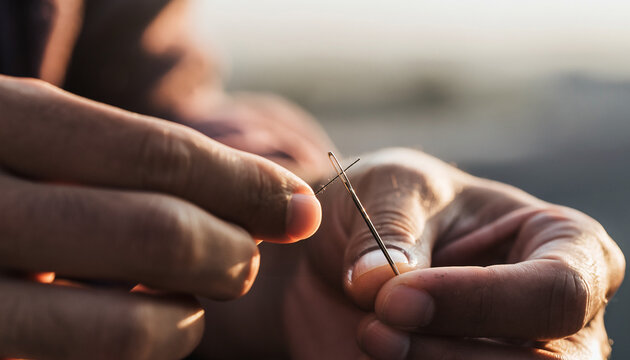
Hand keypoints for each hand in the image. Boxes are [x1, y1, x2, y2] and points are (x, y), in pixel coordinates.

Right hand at [0, 76, 320, 358]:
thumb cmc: (1, 175)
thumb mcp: (45, 139)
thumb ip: (143, 162)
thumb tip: (282, 198)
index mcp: (2, 122)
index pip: (158, 156)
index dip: (247, 185)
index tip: (302, 206)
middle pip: (157, 234)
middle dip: (230, 252)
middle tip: (242, 258)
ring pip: (130, 325)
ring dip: (188, 317)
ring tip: (188, 297)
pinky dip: (139, 346)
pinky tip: (137, 322)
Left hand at [286, 148, 623, 358]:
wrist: (359, 242)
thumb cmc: (401, 202)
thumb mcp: (396, 188)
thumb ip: (393, 231)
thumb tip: (378, 282)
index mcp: (568, 245)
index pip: (555, 290)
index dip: (480, 300)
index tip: (398, 298)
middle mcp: (557, 315)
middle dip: (453, 352)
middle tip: (376, 331)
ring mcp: (521, 355)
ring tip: (371, 336)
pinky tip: (371, 355)